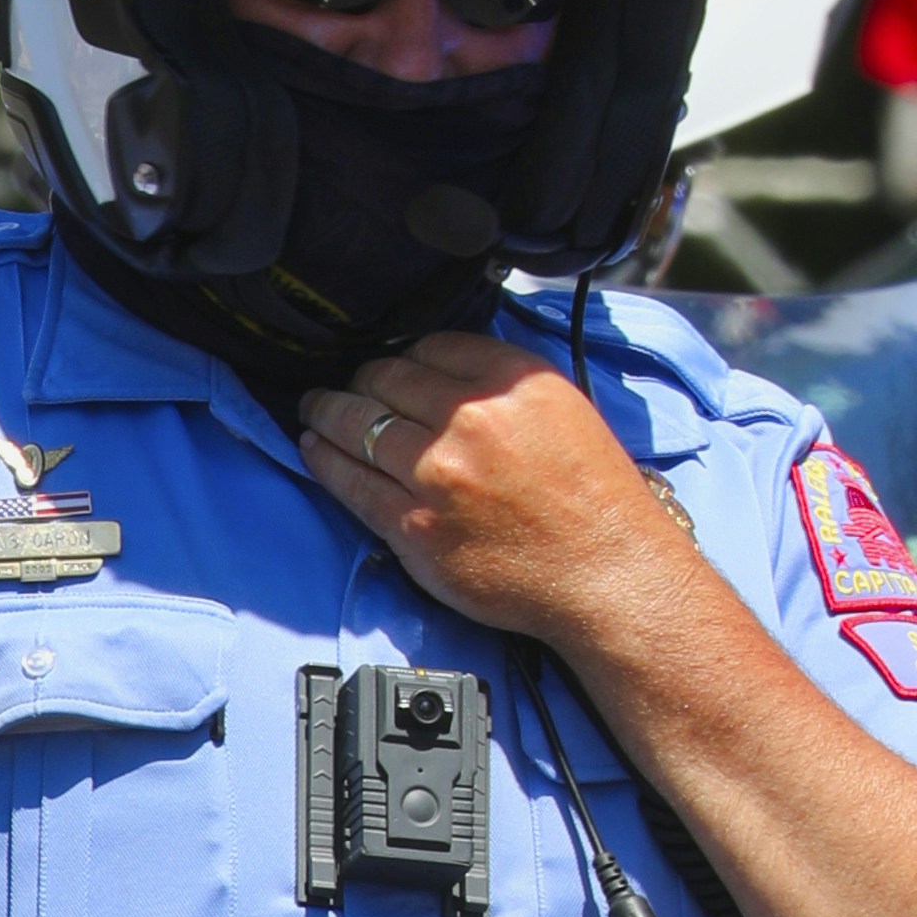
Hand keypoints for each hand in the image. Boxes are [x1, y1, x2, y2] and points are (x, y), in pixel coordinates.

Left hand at [293, 334, 701, 654]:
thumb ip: (503, 384)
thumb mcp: (562, 408)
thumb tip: (446, 372)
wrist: (603, 570)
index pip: (433, 346)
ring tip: (314, 409)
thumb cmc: (593, 500)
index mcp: (513, 381)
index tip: (392, 365)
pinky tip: (312, 447)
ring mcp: (437, 473)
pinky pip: (351, 482)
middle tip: (343, 385)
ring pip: (358, 425)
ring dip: (327, 413)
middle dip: (359, 380)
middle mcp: (471, 418)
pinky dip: (323, 460)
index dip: (403, 356)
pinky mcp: (414, 525)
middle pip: (387, 380)